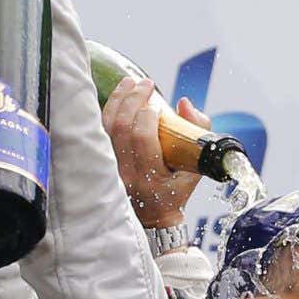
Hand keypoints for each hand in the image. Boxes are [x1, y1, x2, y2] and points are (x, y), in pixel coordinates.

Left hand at [103, 77, 211, 228]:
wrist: (154, 216)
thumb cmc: (178, 190)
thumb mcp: (197, 166)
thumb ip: (198, 131)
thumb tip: (184, 103)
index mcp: (151, 178)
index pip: (142, 140)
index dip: (146, 117)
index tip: (157, 104)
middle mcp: (126, 174)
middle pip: (120, 129)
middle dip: (132, 100)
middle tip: (145, 84)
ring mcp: (111, 169)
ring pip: (106, 128)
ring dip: (117, 100)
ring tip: (130, 82)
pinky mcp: (102, 163)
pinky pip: (100, 131)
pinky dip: (108, 110)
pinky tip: (118, 96)